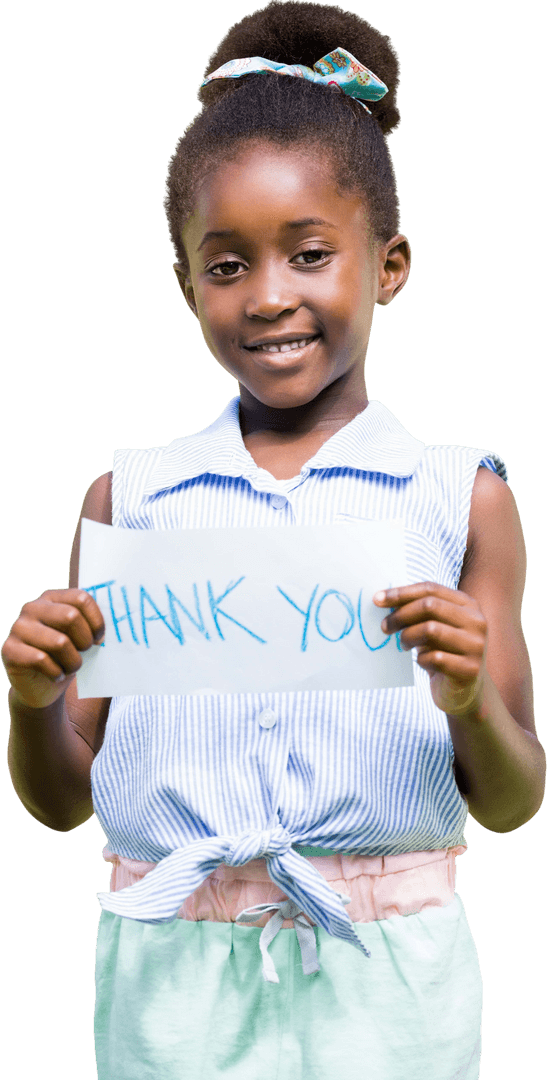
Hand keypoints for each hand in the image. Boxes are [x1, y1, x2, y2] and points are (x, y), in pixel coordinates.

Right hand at [1, 589, 104, 708]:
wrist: (41, 687)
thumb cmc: (65, 657)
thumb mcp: (80, 638)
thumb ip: (91, 626)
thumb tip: (112, 627)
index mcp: (52, 598)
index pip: (81, 598)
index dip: (97, 621)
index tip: (100, 639)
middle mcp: (32, 608)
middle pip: (71, 617)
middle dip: (85, 641)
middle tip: (84, 653)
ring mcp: (18, 628)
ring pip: (59, 642)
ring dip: (72, 662)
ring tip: (70, 667)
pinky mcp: (9, 650)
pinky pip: (41, 660)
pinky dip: (56, 673)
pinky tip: (56, 676)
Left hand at [373, 582, 487, 715]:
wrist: (465, 692)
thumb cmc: (443, 652)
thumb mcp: (434, 627)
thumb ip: (418, 612)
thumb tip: (384, 599)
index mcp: (468, 605)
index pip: (431, 589)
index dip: (401, 593)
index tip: (377, 599)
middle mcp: (477, 621)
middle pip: (430, 606)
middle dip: (401, 614)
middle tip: (385, 627)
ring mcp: (476, 645)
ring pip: (431, 629)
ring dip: (408, 636)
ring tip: (403, 645)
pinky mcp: (470, 669)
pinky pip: (435, 658)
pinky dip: (421, 660)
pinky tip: (422, 662)